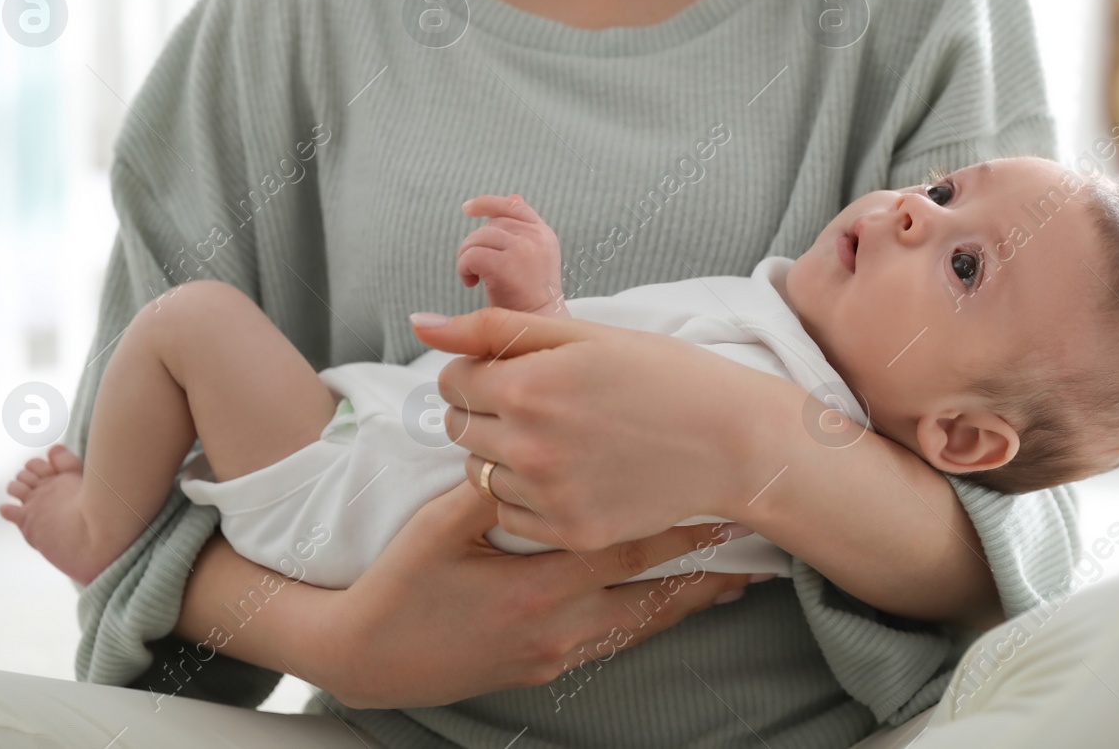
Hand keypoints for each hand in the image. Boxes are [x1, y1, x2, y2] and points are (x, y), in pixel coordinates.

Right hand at [309, 483, 754, 707]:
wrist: (365, 659)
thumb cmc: (398, 588)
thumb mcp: (437, 528)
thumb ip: (487, 488)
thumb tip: (526, 447)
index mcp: (537, 587)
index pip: (628, 551)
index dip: (679, 529)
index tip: (722, 509)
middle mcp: (557, 628)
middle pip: (650, 598)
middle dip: (703, 575)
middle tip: (753, 556)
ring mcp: (552, 654)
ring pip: (637, 627)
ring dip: (682, 604)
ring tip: (728, 584)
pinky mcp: (542, 670)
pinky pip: (610, 645)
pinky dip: (644, 624)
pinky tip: (661, 611)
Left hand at [411, 307, 778, 550]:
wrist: (732, 440)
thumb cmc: (661, 375)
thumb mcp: (581, 333)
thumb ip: (491, 328)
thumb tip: (420, 324)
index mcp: (526, 386)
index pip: (452, 379)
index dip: (479, 369)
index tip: (516, 370)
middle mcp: (528, 446)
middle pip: (457, 428)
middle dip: (484, 410)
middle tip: (538, 402)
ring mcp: (548, 495)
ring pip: (478, 474)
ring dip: (502, 454)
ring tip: (559, 437)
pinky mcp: (569, 532)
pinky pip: (510, 516)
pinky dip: (526, 495)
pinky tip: (568, 473)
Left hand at [456, 195, 566, 316]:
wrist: (538, 330)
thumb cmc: (529, 299)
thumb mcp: (530, 259)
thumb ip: (521, 230)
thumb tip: (514, 197)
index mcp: (543, 234)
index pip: (513, 206)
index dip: (487, 203)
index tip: (467, 209)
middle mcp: (537, 237)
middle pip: (489, 225)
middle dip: (474, 245)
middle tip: (474, 270)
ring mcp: (524, 249)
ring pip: (477, 239)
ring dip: (466, 259)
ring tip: (473, 279)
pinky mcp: (507, 264)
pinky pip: (471, 255)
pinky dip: (464, 269)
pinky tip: (471, 284)